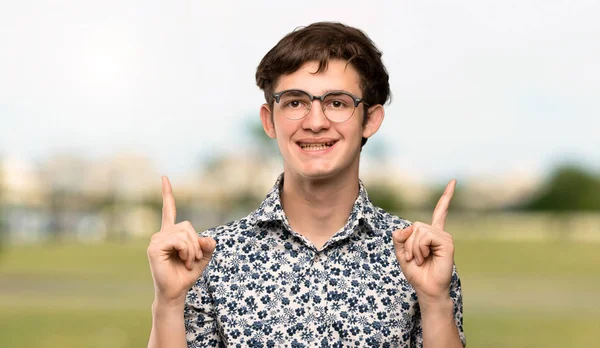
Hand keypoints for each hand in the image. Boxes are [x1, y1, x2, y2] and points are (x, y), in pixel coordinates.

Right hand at [147, 176, 215, 306]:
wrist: (176, 291)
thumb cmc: (187, 274)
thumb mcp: (203, 257)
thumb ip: (208, 245)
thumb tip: (207, 238)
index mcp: (171, 233)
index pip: (169, 209)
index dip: (167, 194)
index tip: (164, 177)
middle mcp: (162, 234)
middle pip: (187, 226)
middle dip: (196, 243)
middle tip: (194, 258)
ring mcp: (156, 240)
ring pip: (185, 233)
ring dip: (192, 249)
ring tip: (188, 261)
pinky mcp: (154, 248)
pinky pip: (179, 241)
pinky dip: (187, 251)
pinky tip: (183, 261)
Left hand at [392, 180, 455, 302]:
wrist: (426, 288)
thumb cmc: (416, 272)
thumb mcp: (401, 252)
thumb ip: (400, 237)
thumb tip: (409, 226)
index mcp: (431, 233)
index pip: (440, 211)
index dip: (446, 197)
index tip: (453, 182)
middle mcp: (440, 233)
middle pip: (415, 225)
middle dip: (408, 243)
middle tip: (413, 258)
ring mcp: (445, 237)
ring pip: (418, 231)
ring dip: (413, 248)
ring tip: (420, 259)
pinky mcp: (447, 244)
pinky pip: (425, 237)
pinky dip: (419, 248)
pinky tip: (425, 258)